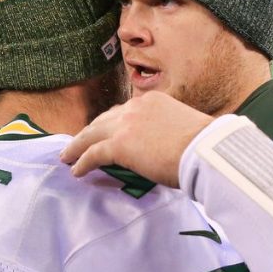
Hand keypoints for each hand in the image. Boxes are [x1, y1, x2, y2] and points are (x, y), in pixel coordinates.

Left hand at [60, 91, 213, 187]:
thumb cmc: (203, 144)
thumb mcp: (181, 127)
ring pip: (91, 134)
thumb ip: (166, 131)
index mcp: (151, 101)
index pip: (124, 112)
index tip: (104, 131)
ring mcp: (124, 125)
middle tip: (79, 142)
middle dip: (90, 132)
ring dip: (78, 146)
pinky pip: (92, 154)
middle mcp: (135, 108)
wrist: (204, 150)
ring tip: (68, 156)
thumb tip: (164, 146)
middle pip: (103, 120)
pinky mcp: (118, 145)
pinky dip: (82, 162)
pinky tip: (76, 170)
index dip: (111, 123)